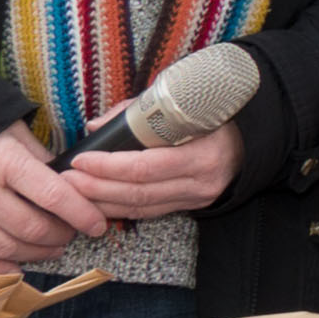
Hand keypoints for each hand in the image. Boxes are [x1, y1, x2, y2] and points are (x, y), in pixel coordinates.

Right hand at [0, 122, 97, 270]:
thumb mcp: (11, 132)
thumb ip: (40, 159)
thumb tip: (69, 183)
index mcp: (3, 160)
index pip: (53, 196)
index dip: (81, 214)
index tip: (98, 223)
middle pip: (32, 228)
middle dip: (60, 236)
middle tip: (72, 234)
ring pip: (6, 249)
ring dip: (36, 254)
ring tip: (52, 247)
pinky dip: (1, 267)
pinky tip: (19, 265)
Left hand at [57, 121, 244, 224]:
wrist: (251, 139)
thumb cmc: (214, 115)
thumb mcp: (183, 105)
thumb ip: (138, 112)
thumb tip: (95, 126)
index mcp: (203, 153)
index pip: (147, 166)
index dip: (110, 166)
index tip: (82, 160)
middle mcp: (201, 182)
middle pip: (139, 192)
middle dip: (97, 188)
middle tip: (67, 181)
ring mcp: (197, 198)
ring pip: (141, 208)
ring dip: (102, 202)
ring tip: (72, 194)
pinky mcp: (190, 206)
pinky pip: (149, 213)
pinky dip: (120, 209)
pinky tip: (97, 203)